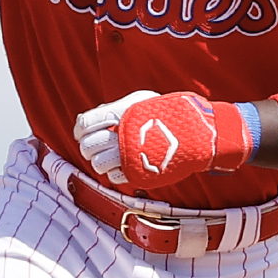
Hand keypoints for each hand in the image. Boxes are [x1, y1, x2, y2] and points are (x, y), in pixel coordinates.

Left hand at [73, 91, 255, 189]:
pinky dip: (114, 173)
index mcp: (121, 113)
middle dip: (88, 147)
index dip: (80, 130)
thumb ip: (117, 108)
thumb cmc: (169, 114)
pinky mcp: (138, 172)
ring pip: (97, 164)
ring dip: (100, 162)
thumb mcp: (142, 100)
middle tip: (97, 146)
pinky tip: (124, 166)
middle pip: (88, 146)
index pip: (85, 123)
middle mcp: (122, 135)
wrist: (197, 134)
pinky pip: (113, 177)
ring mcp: (130, 156)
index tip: (82, 132)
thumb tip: (94, 116)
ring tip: (111, 157)